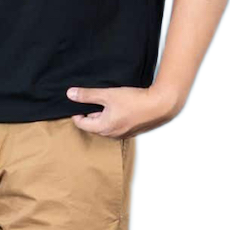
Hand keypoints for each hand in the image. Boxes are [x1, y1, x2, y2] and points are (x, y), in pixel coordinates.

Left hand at [66, 83, 183, 137]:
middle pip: (93, 126)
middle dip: (89, 113)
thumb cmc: (134, 101)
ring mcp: (122, 134)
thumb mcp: (107, 94)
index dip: (77, 112)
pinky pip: (115, 126)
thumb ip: (87, 95)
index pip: (81, 124)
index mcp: (104, 128)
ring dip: (101, 115)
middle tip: (92, 99)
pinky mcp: (131, 130)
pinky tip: (118, 105)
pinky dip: (112, 117)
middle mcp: (112, 135)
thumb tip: (70, 94)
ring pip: (104, 126)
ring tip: (105, 101)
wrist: (159, 105)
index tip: (78, 102)